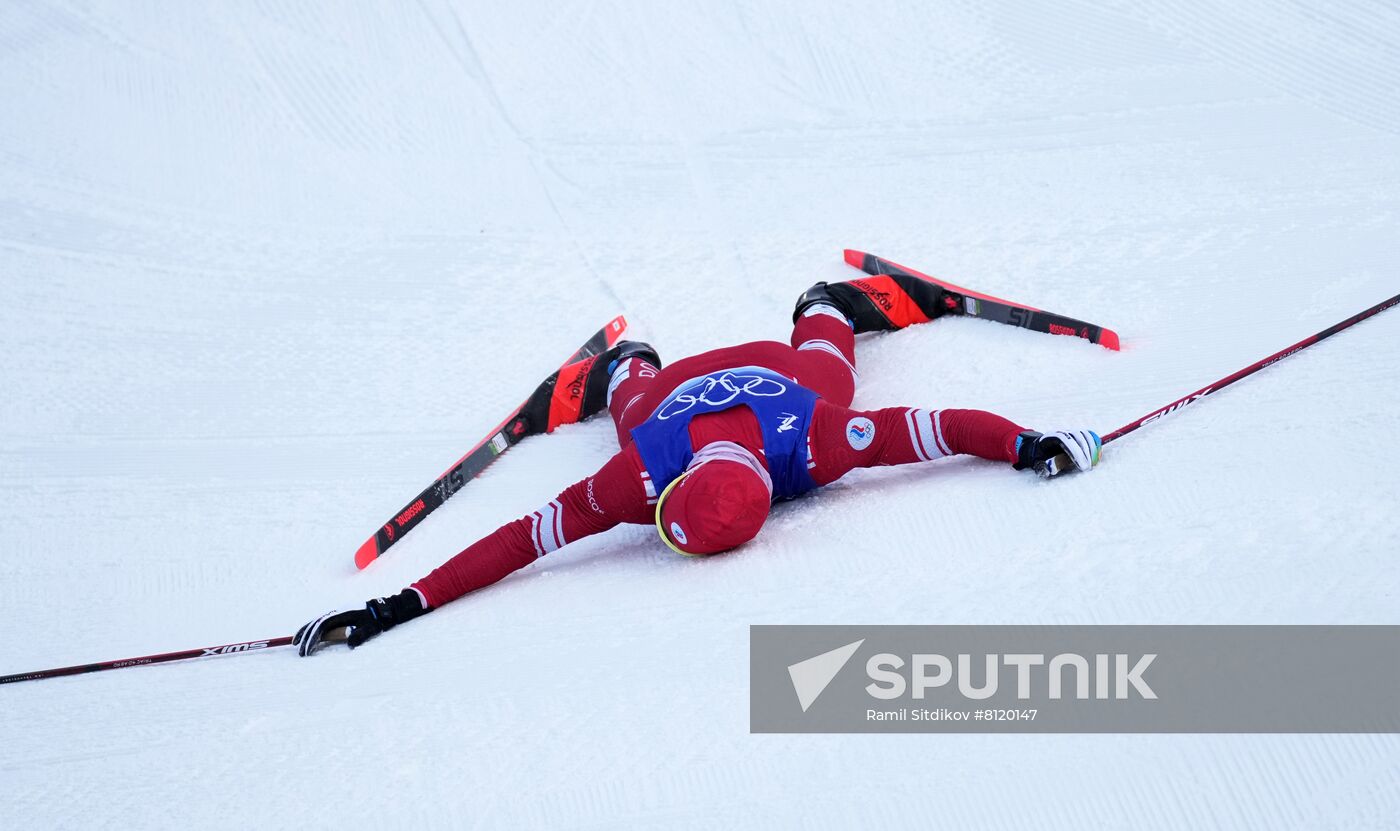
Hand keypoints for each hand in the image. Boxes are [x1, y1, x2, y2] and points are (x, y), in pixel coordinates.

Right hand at [293, 589, 426, 656]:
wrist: (384, 609)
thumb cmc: (377, 619)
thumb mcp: (370, 628)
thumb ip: (359, 635)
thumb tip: (348, 643)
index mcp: (341, 614)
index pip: (321, 626)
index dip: (312, 639)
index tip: (307, 651)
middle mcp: (336, 612)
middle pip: (315, 623)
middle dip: (305, 637)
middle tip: (299, 651)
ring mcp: (337, 614)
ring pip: (316, 622)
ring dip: (306, 631)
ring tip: (296, 642)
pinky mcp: (339, 617)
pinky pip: (322, 623)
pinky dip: (313, 629)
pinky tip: (310, 636)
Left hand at [1013, 429, 1101, 476]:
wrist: (1040, 448)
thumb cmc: (1040, 457)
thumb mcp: (1037, 462)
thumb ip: (1042, 467)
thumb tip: (1050, 471)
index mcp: (1050, 437)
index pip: (1064, 439)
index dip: (1074, 451)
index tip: (1081, 466)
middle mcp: (1061, 431)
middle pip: (1076, 436)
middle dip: (1084, 452)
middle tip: (1087, 468)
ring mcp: (1069, 432)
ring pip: (1084, 435)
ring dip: (1091, 449)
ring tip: (1093, 464)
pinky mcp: (1077, 435)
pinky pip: (1088, 436)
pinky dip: (1094, 445)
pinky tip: (1096, 457)